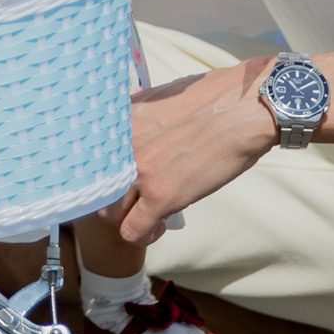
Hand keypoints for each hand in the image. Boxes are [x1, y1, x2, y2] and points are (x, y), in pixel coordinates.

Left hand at [112, 59, 274, 247]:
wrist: (242, 108)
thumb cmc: (213, 98)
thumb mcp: (162, 98)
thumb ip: (139, 115)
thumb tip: (132, 123)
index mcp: (121, 121)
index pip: (91, 160)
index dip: (107, 174)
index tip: (124, 178)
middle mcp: (122, 146)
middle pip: (97, 189)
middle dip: (116, 198)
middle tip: (137, 199)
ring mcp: (139, 171)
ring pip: (110, 214)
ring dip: (128, 218)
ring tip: (150, 214)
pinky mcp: (159, 195)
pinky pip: (133, 231)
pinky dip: (145, 235)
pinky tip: (160, 225)